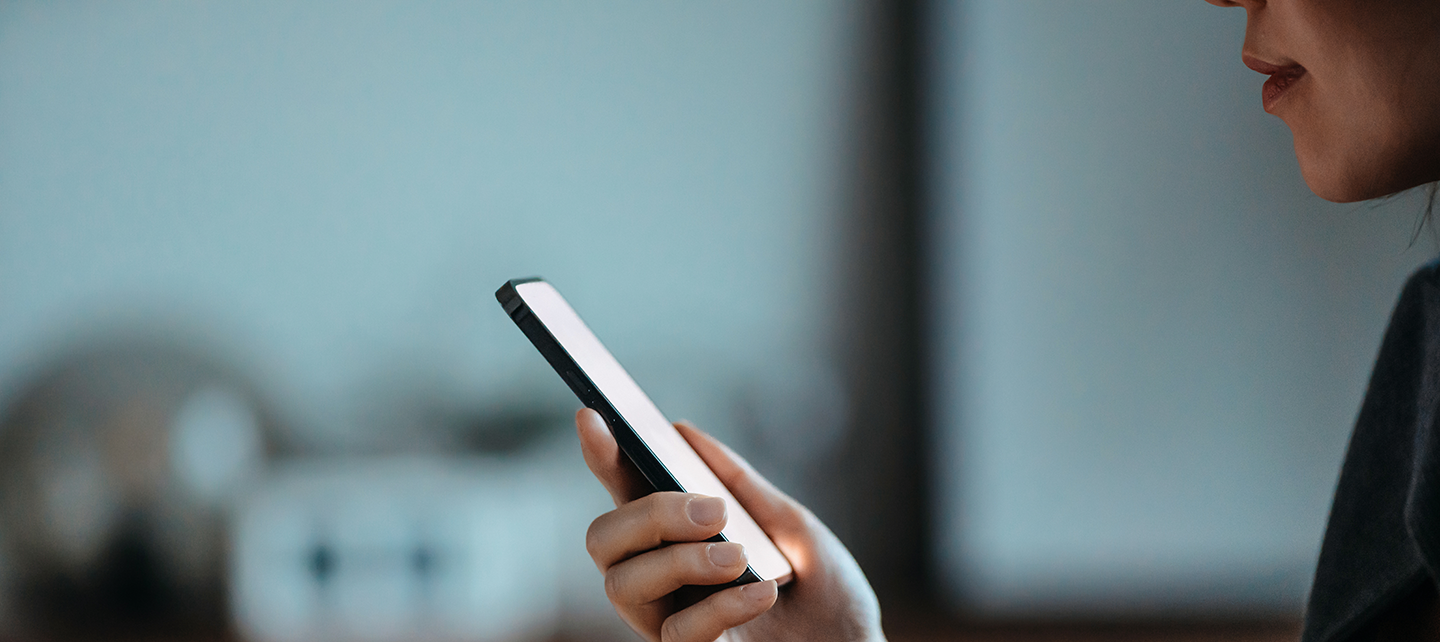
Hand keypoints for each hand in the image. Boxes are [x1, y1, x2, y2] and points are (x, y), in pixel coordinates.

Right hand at [576, 408, 885, 641]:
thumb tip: (682, 431)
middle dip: (649, 513)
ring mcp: (671, 621)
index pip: (626, 494)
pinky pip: (676, 631)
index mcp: (680, 540)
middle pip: (603, 539)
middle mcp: (663, 580)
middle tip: (714, 512)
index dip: (602, 457)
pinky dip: (719, 604)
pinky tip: (762, 594)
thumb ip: (739, 484)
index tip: (593, 417)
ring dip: (681, 559)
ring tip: (739, 557)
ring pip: (622, 584)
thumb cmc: (826, 595)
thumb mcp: (791, 526)